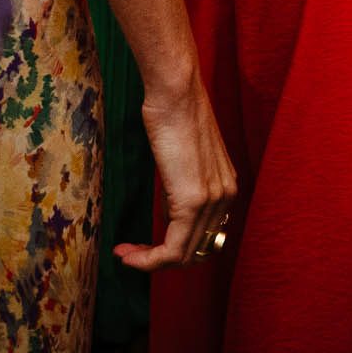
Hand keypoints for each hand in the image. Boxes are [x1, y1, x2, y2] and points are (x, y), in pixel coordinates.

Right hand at [117, 71, 238, 270]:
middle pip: (196, 251)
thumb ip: (184, 183)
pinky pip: (173, 249)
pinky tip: (128, 254)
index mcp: (226, 187)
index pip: (205, 236)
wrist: (175, 91)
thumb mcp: (184, 155)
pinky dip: (149, 260)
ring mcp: (212, 201)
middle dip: (161, 259)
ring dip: (150, 261)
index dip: (175, 249)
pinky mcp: (192, 201)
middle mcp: (226, 197)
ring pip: (184, 255)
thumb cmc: (173, 112)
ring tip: (125, 255)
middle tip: (130, 254)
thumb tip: (171, 208)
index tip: (144, 246)